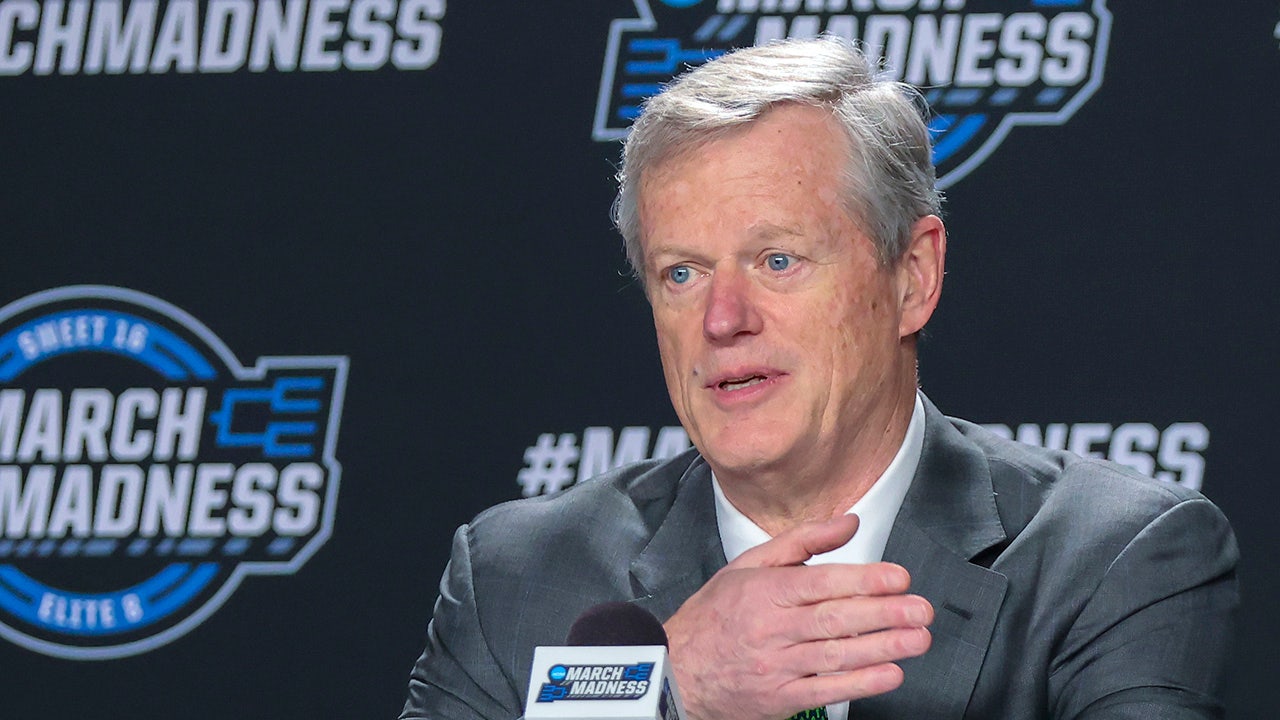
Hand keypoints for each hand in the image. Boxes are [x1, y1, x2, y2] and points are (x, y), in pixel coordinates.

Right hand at [663, 514, 932, 719]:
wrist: (677, 670)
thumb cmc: (715, 615)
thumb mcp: (748, 565)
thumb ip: (802, 542)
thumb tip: (847, 523)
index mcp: (764, 591)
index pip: (820, 583)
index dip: (862, 580)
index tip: (897, 577)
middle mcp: (771, 628)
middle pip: (834, 619)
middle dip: (884, 614)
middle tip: (920, 609)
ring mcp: (775, 665)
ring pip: (835, 655)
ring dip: (882, 648)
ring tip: (917, 639)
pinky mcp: (779, 697)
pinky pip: (825, 690)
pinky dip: (860, 683)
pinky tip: (889, 674)